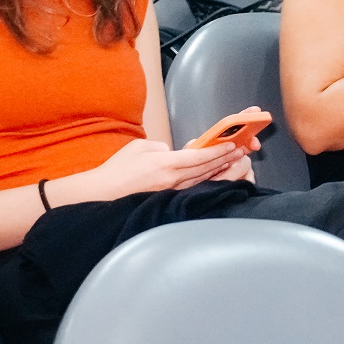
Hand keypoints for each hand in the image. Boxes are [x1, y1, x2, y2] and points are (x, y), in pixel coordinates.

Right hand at [87, 138, 242, 197]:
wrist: (102, 195)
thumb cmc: (117, 169)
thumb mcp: (140, 147)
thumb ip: (162, 148)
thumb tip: (174, 153)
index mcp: (165, 164)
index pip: (198, 157)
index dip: (217, 151)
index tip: (232, 145)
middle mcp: (171, 180)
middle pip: (204, 168)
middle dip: (225, 159)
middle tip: (241, 151)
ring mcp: (170, 191)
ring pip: (200, 179)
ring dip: (219, 169)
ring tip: (234, 161)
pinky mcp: (167, 198)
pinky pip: (191, 187)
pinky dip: (205, 180)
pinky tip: (215, 175)